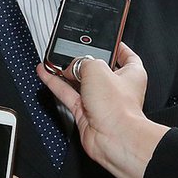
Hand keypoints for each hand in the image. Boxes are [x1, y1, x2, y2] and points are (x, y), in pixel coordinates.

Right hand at [37, 44, 164, 177]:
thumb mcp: (97, 68)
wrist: (114, 138)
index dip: (115, 46)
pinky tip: (45, 74)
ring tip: (51, 59)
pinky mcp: (85, 113)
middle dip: (82, 59)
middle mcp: (117, 87)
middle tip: (70, 49)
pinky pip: (67, 94)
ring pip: (79, 81)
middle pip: (97, 68)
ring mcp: (100, 101)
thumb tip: (71, 66)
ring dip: (65, 71)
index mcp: (132, 73)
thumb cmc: (118, 107)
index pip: (125, 55)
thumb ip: (82, 61)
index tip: (106, 39)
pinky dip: (55, 84)